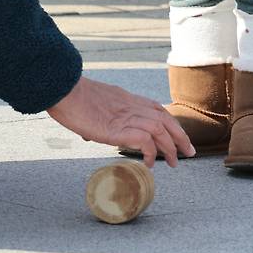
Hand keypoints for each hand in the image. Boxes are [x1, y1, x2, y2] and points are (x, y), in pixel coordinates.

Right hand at [48, 76, 195, 168]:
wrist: (64, 89)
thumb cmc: (71, 97)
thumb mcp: (91, 104)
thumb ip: (96, 115)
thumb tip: (88, 131)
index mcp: (126, 98)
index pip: (155, 108)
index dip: (170, 122)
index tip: (177, 135)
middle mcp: (130, 105)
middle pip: (164, 118)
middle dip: (179, 135)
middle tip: (188, 152)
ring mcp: (125, 116)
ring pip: (160, 128)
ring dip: (170, 146)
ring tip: (174, 162)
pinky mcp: (118, 129)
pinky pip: (145, 140)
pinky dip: (151, 151)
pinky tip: (149, 163)